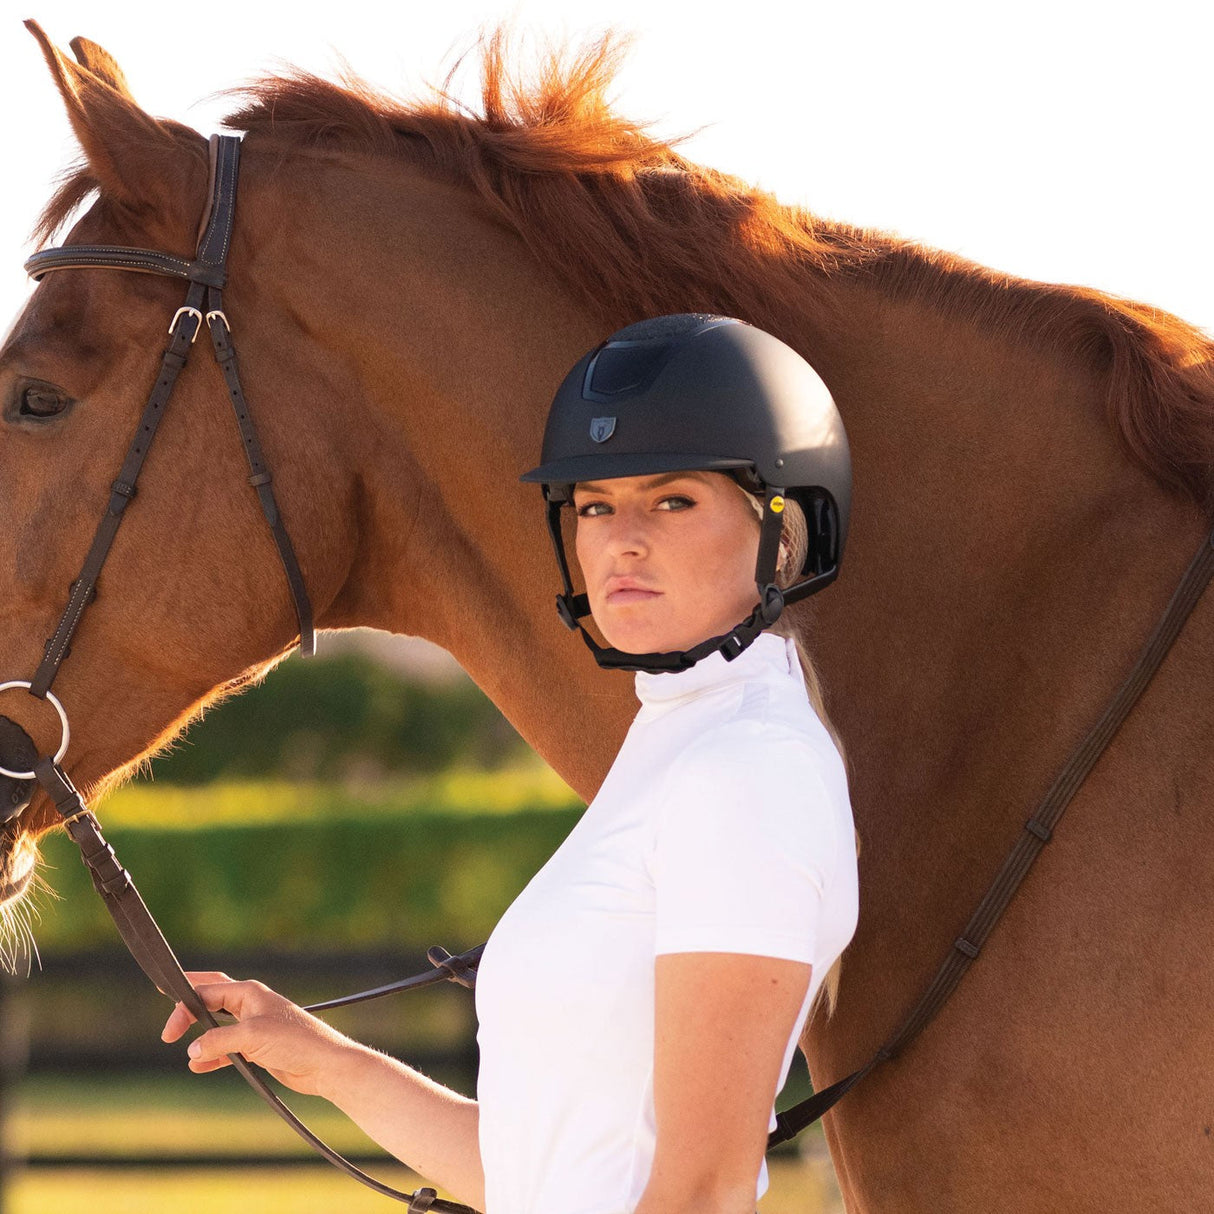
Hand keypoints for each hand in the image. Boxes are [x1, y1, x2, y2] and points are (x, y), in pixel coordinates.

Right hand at [161, 971, 357, 1098]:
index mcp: (249, 992)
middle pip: (211, 997)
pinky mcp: (258, 1047)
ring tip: (178, 1041)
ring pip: (217, 1025)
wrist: (323, 1064)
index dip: (183, 1008)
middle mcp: (250, 1005)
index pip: (206, 992)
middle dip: (189, 1002)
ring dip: (200, 1034)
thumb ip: (218, 1041)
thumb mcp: (251, 1037)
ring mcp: (254, 1026)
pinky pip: (227, 1048)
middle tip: (165, 1000)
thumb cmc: (294, 1041)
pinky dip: (212, 1056)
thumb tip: (192, 1050)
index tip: (169, 1033)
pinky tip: (198, 1066)